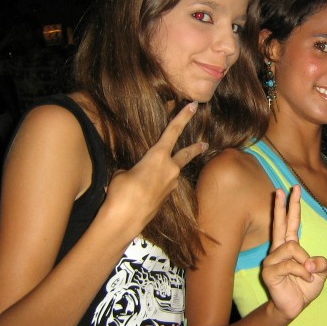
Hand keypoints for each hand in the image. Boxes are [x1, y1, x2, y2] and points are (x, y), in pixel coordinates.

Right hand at [101, 101, 206, 235]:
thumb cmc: (121, 192)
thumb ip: (134, 168)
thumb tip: (135, 174)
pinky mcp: (167, 198)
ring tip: (151, 177)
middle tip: (205, 144)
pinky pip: (165, 186)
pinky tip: (146, 192)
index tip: (193, 106)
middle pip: (185, 154)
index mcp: (158, 156)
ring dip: (167, 171)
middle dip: (195, 148)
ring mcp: (170, 185)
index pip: (173, 131)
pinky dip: (158, 185)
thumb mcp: (123, 173)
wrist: (125, 220)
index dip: (183, 117)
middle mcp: (169, 169)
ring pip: (172, 172)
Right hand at [261, 185, 326, 320]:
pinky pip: (290, 264)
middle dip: (281, 206)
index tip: (294, 189)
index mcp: (290, 246)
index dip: (293, 206)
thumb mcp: (321, 273)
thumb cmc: (305, 287)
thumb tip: (311, 261)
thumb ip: (323, 263)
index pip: (290, 222)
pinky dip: (302, 272)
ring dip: (305, 262)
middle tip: (280, 189)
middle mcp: (279, 249)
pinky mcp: (268, 271)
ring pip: (292, 248)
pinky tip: (305, 278)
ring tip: (308, 273)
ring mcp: (272, 259)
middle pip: (279, 223)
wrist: (293, 307)